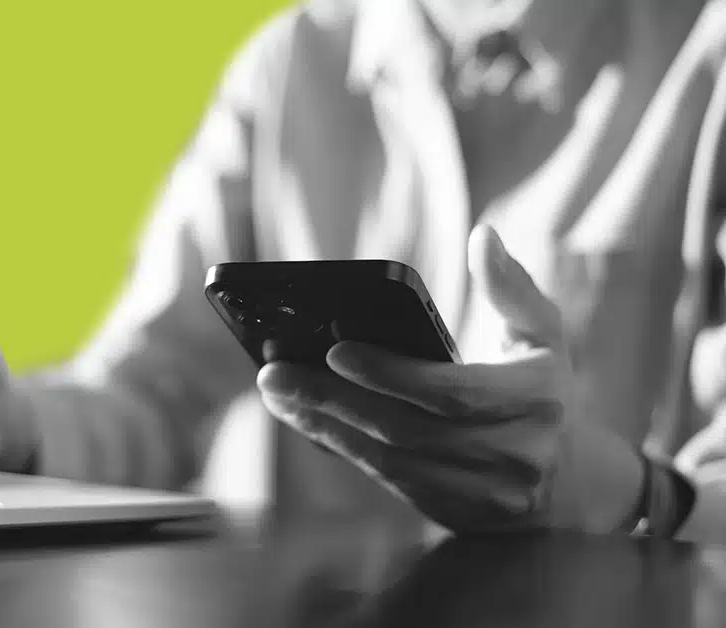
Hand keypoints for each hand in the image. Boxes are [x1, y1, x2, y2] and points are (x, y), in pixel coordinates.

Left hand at [256, 225, 644, 533]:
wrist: (574, 481)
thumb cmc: (543, 389)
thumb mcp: (542, 334)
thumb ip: (511, 288)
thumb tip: (484, 237)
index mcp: (536, 400)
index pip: (452, 392)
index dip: (390, 374)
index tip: (335, 349)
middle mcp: (515, 454)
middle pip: (407, 430)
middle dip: (334, 400)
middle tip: (276, 373)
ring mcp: (485, 493)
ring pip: (390, 462)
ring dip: (326, 428)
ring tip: (279, 394)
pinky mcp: (455, 514)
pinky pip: (388, 481)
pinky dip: (343, 449)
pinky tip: (307, 422)